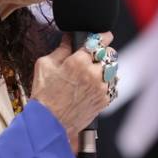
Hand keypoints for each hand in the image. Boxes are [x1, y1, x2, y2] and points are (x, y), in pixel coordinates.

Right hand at [29, 32, 113, 150]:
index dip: (103, 36)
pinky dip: (105, 83)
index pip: (99, 41)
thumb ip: (61, 49)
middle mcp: (93, 74)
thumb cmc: (44, 95)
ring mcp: (101, 88)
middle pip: (110, 54)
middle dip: (103, 53)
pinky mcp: (104, 100)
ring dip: (105, 68)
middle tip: (93, 56)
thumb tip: (69, 37)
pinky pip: (111, 85)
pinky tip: (93, 85)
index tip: (104, 35)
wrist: (49, 122)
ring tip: (92, 72)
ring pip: (112, 70)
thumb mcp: (45, 65)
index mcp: (78, 62)